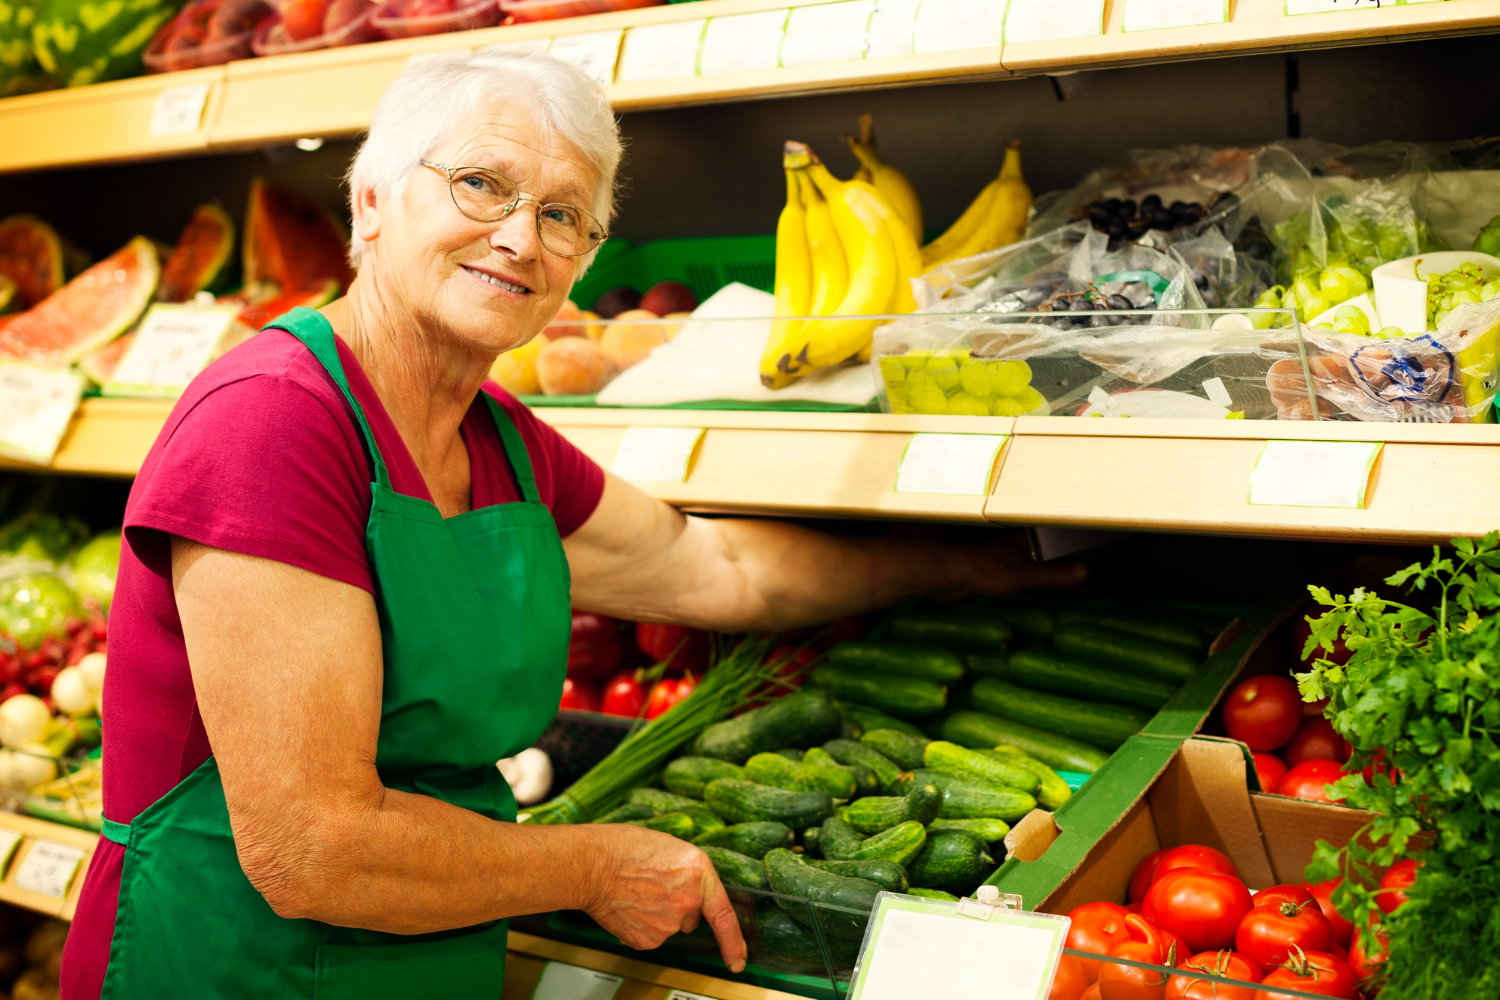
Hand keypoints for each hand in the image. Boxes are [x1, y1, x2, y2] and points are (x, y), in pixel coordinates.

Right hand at [587, 825, 746, 972]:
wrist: (592, 864)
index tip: (739, 960)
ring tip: (635, 892)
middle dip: (677, 907)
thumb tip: (690, 891)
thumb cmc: (623, 849)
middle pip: (691, 916)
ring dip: (656, 915)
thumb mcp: (670, 848)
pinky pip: (649, 936)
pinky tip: (628, 906)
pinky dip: (640, 926)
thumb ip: (688, 874)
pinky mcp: (649, 939)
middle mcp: (690, 900)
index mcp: (699, 871)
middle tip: (652, 887)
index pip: (725, 915)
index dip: (734, 942)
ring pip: (668, 927)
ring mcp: (670, 924)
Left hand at [931, 533, 1084, 600]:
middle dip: (1063, 578)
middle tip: (1080, 596)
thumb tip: (1085, 572)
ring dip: (1048, 586)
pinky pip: (1021, 586)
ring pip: (1034, 575)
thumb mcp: (1024, 574)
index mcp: (1028, 542)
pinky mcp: (995, 578)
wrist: (947, 577)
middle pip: (1048, 563)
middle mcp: (1018, 550)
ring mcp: (1006, 564)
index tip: (1088, 584)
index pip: (1059, 551)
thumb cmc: (984, 569)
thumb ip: (1052, 574)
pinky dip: (1032, 594)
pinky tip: (1037, 605)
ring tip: (1064, 603)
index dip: (1075, 566)